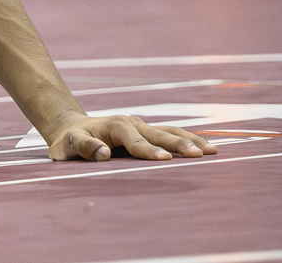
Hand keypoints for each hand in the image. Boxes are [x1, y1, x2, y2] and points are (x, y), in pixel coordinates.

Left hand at [47, 115, 215, 161]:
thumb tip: (105, 153)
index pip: (134, 141)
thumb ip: (84, 148)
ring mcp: (142, 126)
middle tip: (198, 155)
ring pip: (170, 131)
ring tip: (213, 151)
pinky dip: (189, 139)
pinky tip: (208, 148)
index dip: (148, 150)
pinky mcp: (148, 132)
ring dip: (190, 140)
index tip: (165, 159)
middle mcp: (132, 123)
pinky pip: (171, 134)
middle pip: (159, 133)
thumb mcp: (68, 145)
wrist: (72, 128)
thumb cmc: (69, 141)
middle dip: (179, 144)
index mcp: (114, 126)